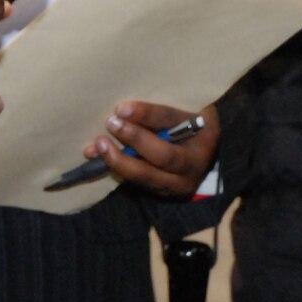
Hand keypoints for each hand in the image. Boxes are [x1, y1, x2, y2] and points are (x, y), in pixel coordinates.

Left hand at [85, 103, 220, 198]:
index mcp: (204, 132)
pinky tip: (95, 157)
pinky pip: (138, 184)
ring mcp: (179, 183)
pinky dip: (116, 170)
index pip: (173, 121)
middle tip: (111, 123)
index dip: (147, 114)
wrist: (206, 155)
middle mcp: (194, 163)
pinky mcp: (164, 193)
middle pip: (164, 156)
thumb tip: (123, 109)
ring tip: (98, 144)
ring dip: (120, 161)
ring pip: (148, 177)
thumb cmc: (190, 125)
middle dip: (135, 140)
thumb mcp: (183, 113)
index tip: (122, 108)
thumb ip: (159, 113)